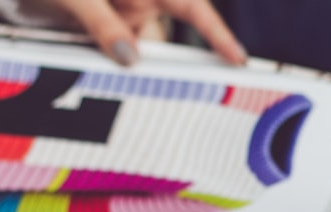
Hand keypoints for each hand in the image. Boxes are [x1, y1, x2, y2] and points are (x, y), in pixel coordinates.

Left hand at [53, 0, 246, 65]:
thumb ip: (101, 24)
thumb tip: (128, 58)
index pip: (191, 8)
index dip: (217, 34)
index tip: (237, 59)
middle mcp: (142, 0)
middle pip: (164, 39)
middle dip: (156, 61)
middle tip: (158, 84)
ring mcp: (127, 14)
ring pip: (140, 50)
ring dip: (124, 64)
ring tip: (104, 63)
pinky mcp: (112, 28)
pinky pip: (120, 51)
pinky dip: (110, 63)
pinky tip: (93, 63)